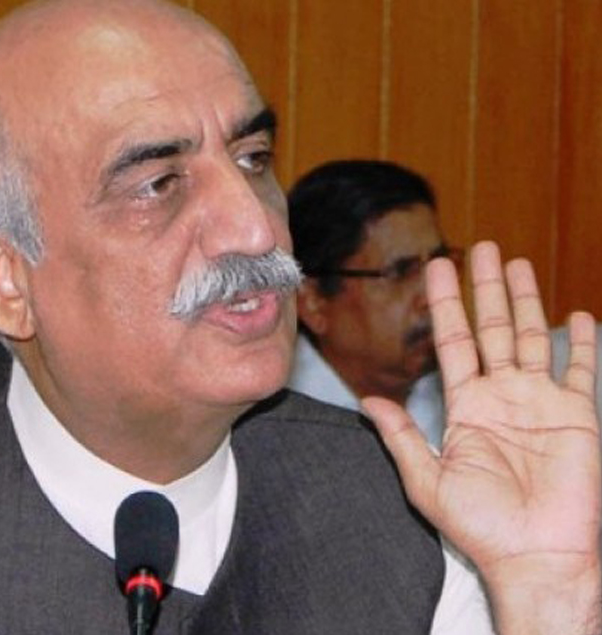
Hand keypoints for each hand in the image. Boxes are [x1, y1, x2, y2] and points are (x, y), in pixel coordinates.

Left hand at [365, 241, 600, 634]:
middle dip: (486, 288)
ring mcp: (540, 401)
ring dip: (525, 300)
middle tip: (481, 247)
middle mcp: (501, 396)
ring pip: (530, 337)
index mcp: (465, 406)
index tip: (436, 266)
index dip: (445, 303)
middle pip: (491, 328)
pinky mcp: (577, 414)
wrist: (533, 554)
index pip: (452, 341)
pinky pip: (580, 370)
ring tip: (518, 263)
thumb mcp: (426, 480)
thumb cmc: (479, 524)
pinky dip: (580, 343)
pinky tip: (575, 316)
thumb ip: (401, 437)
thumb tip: (367, 402)